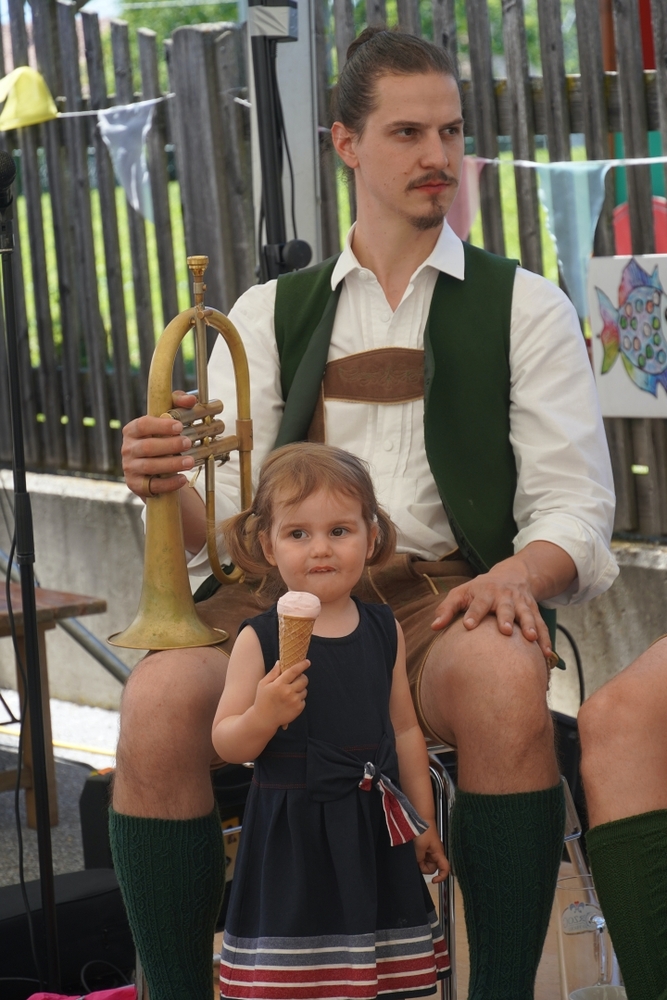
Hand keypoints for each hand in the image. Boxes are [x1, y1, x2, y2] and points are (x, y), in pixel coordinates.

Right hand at [121, 390, 195, 498]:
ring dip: (171, 464)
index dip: (161, 425)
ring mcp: (130, 468)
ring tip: (189, 462)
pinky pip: (151, 486)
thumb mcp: (167, 420)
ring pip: (149, 467)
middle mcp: (128, 449)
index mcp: (132, 430)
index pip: (143, 425)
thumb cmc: (161, 438)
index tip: (179, 426)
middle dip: (169, 446)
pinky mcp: (135, 485)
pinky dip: (168, 483)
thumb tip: (191, 400)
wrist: (153, 468)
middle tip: (188, 443)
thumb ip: (177, 404)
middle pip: (147, 447)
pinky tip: (182, 479)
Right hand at [253, 659, 309, 730]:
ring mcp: (294, 701)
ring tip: (290, 693)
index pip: (294, 671)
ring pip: (305, 690)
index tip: (307, 662)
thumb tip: (280, 662)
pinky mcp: (298, 709)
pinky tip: (290, 702)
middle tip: (296, 679)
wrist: (264, 720)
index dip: (302, 665)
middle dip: (302, 677)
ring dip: (300, 689)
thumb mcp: (263, 684)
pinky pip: (303, 699)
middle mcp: (288, 692)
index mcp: (279, 684)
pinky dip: (299, 699)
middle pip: (304, 680)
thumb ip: (273, 673)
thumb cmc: (262, 700)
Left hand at [415, 826, 448, 883]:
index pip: (445, 869)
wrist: (421, 817)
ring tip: (415, 851)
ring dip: (419, 860)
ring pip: (425, 862)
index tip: (433, 881)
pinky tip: (414, 849)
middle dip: (423, 866)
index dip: (441, 877)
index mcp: (439, 853)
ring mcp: (431, 849)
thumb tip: (418, 864)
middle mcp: (436, 852)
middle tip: (417, 858)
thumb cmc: (424, 828)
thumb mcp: (420, 846)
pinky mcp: (425, 846)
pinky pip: (422, 856)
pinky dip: (417, 855)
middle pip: (432, 867)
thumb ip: (419, 858)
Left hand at [430, 554, 552, 659]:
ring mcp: (521, 604)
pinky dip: (545, 639)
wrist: (513, 575)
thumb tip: (433, 627)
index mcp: (485, 593)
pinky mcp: (534, 611)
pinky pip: (542, 625)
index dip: (473, 613)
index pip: (478, 603)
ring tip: (530, 639)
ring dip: (529, 626)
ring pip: (527, 614)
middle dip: (505, 617)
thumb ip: (447, 609)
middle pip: (505, 607)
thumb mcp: (462, 593)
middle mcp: (504, 597)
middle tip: (504, 630)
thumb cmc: (480, 589)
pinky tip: (546, 654)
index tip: (468, 625)